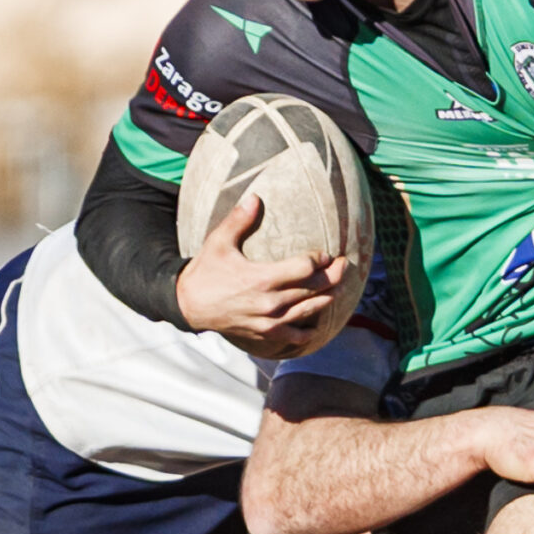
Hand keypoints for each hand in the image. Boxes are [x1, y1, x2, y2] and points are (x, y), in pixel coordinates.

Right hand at [176, 193, 346, 356]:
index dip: (320, 260)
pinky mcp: (266, 334)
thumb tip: (255, 197)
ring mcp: (270, 321)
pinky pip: (297, 336)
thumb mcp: (218, 243)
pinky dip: (311, 329)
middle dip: (333, 276)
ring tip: (339, 288)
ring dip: (329, 298)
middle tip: (344, 265)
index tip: (327, 253)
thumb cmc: (206, 271)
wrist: (189, 305)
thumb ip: (238, 220)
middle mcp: (270, 302)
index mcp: (262, 278)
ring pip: (311, 310)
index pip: (304, 268)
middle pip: (314, 289)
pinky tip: (318, 321)